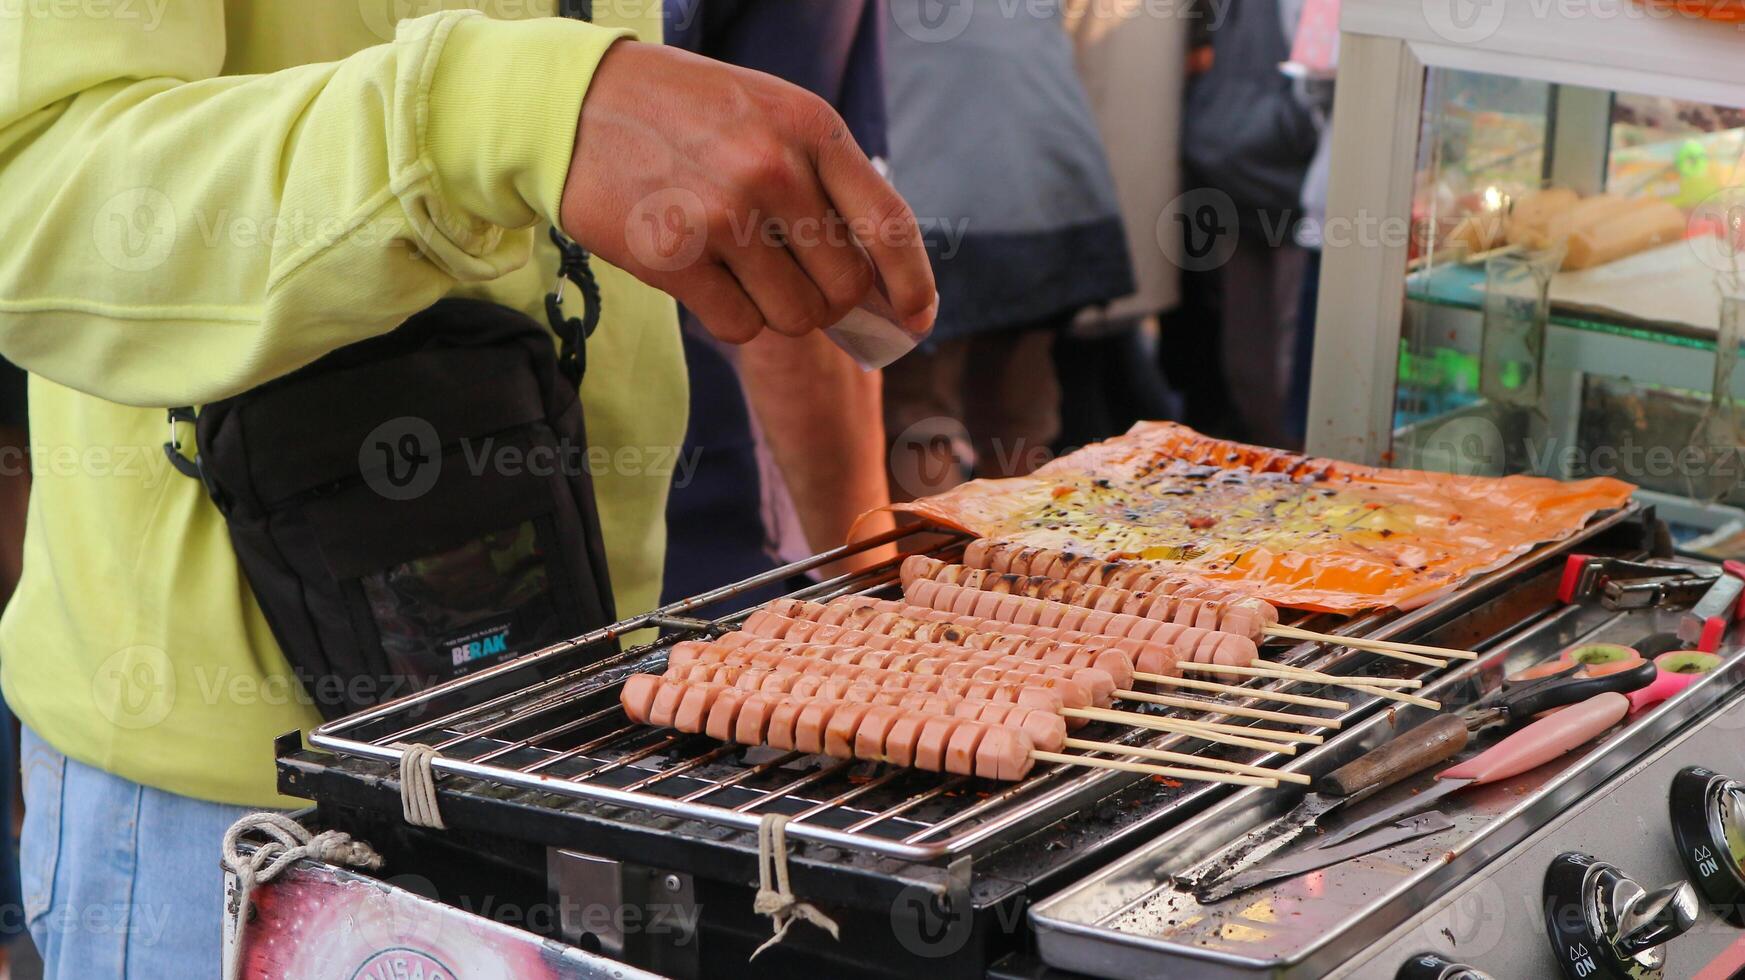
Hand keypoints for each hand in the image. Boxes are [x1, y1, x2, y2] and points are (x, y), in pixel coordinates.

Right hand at [559, 42, 936, 343]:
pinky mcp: (673, 256)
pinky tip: (702, 273)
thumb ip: (826, 182)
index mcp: (811, 127)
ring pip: (795, 316)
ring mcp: (722, 214)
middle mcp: (774, 169)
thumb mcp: (769, 116)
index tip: (917, 318)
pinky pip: (739, 325)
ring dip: (776, 309)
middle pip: (844, 287)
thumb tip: (881, 285)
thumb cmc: (688, 116)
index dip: (913, 284)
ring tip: (739, 265)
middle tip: (792, 278)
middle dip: (828, 299)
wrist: (576, 101)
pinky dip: (730, 314)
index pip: (889, 225)